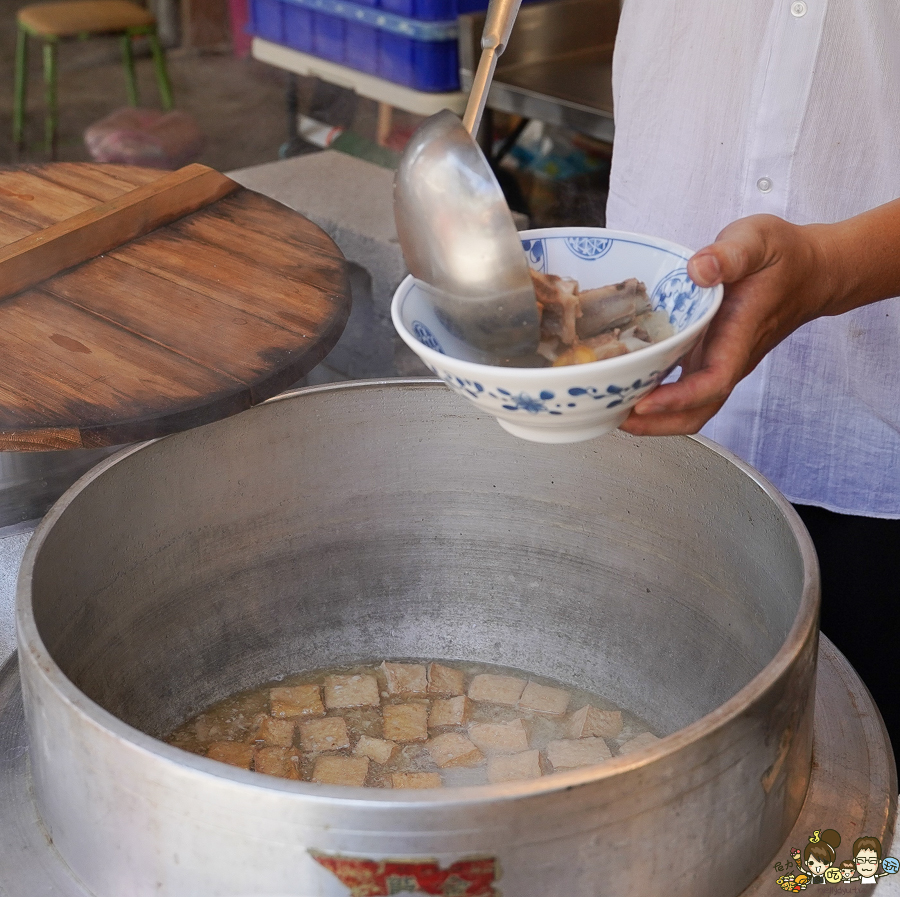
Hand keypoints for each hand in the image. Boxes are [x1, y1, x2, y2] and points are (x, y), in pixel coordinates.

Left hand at [619, 214, 837, 435]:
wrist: (812, 270)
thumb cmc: (784, 255)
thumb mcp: (758, 241)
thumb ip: (731, 253)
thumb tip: (699, 268)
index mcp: (739, 335)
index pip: (712, 382)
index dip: (678, 399)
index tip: (643, 403)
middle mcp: (729, 357)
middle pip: (698, 411)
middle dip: (658, 424)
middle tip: (614, 416)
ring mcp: (720, 361)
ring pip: (691, 406)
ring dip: (655, 418)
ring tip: (612, 409)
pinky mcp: (711, 357)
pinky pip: (684, 387)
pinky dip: (657, 395)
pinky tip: (628, 384)